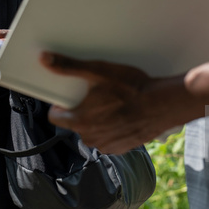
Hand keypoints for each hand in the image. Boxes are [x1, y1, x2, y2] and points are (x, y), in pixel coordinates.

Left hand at [40, 52, 193, 153]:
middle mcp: (91, 137)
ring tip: (112, 104)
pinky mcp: (121, 148)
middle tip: (96, 95)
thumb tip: (46, 59)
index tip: (69, 96)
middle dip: (82, 110)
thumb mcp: (98, 71)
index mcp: (80, 121)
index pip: (55, 117)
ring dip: (97, 120)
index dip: (60, 105)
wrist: (162, 104)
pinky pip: (108, 138)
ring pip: (92, 130)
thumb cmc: (131, 88)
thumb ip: (69, 66)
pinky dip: (112, 128)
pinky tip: (122, 114)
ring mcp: (107, 145)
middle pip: (75, 122)